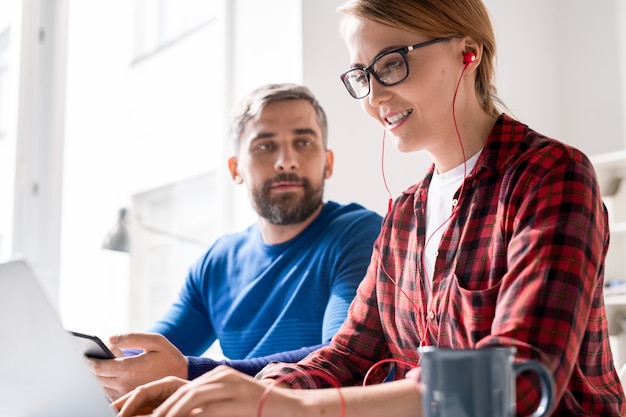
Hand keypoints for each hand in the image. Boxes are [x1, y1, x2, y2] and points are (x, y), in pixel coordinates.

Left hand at [89, 332, 187, 400]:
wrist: (183, 376)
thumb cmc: (168, 356)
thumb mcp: (155, 341)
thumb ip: (132, 338)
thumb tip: (108, 339)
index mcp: (129, 368)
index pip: (98, 367)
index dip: (88, 361)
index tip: (82, 354)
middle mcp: (125, 384)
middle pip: (95, 378)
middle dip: (87, 369)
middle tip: (82, 358)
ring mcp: (126, 393)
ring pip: (100, 387)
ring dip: (93, 378)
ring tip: (90, 366)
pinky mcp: (129, 398)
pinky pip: (108, 394)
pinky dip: (102, 385)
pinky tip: (102, 376)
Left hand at [115, 366, 295, 416]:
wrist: (292, 408)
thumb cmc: (258, 412)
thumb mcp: (229, 408)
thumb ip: (207, 410)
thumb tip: (177, 416)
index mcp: (216, 377)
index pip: (178, 390)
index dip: (156, 404)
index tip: (136, 415)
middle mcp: (219, 377)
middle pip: (179, 392)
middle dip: (156, 409)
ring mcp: (228, 384)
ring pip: (188, 397)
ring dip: (169, 413)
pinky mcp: (235, 395)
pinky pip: (205, 406)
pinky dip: (186, 414)